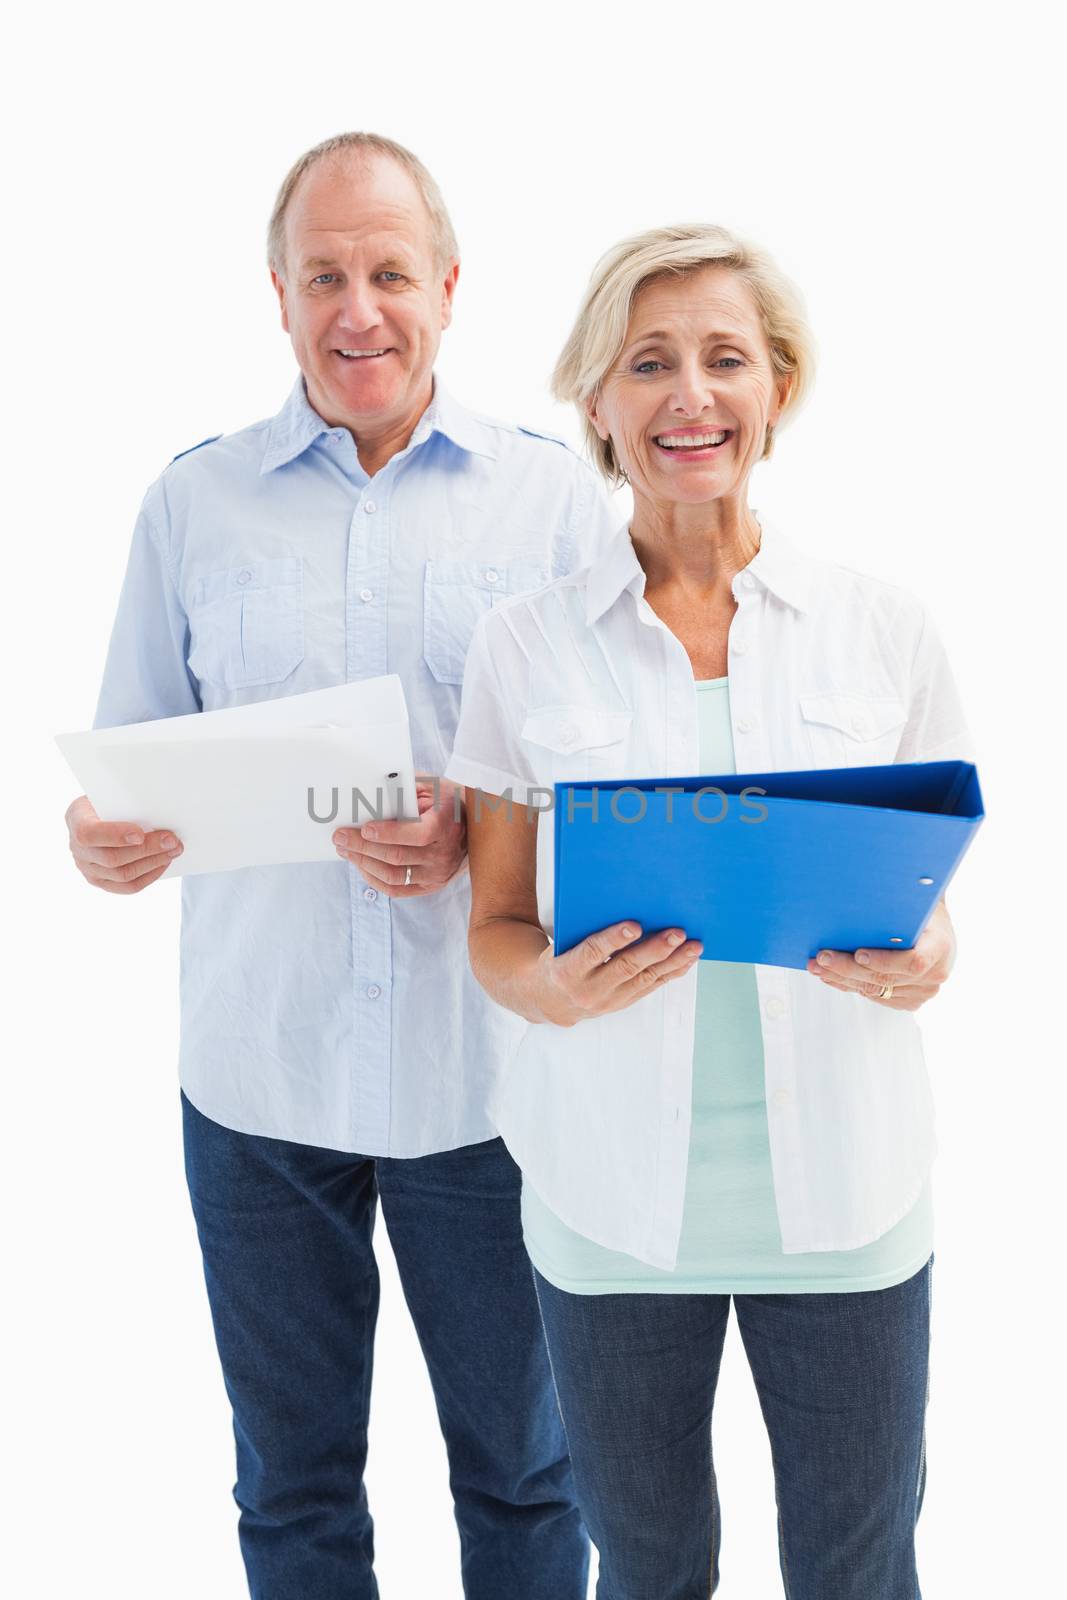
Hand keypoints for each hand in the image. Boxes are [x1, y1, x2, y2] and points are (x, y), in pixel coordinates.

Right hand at [65, 794, 182, 893]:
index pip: (88, 833)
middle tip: (171, 840)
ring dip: (153, 862)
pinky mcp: (101, 881)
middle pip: (112, 858)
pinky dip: (150, 875)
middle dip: (147, 849)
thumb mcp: (112, 792)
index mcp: (76, 819)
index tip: (139, 834)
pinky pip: (128, 886)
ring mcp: (87, 868)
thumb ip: (128, 802)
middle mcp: (76, 847)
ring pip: (122, 875)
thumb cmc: (110, 800)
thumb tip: (159, 811)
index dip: (114, 835)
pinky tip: (164, 862)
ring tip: (174, 850)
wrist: (101, 813)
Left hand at [333, 779, 466, 897]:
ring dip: (363, 863)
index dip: (389, 834)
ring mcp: (437, 874)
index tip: (365, 828)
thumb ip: (407, 788)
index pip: (418, 835)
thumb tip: (373, 789)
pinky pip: (397, 890)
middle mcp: (444, 854)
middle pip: (397, 857)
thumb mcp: (432, 787)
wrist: (474, 828)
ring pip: (393, 876)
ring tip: (344, 850)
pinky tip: (360, 865)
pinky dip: (374, 879)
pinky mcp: (430, 886)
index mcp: (446, 826)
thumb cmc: (446, 802)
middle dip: (363, 847)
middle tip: (340, 837)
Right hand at [535, 921, 702, 1026]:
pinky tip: (686, 960)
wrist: (549, 1000)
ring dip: (672, 962)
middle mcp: (588, 990)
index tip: (635, 925)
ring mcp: (608, 1001)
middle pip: (626, 967)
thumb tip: (621, 903)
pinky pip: (651, 987)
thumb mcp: (560, 944)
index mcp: (566, 970)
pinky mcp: (622, 1004)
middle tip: (677, 933)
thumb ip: (584, 929)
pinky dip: (671, 973)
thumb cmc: (558, 959)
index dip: (614, 939)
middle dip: (655, 949)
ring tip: (693, 946)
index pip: (592, 952)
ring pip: (645, 979)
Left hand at [806, 899, 956, 1011]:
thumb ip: (892, 910)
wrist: (933, 929)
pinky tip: (831, 976)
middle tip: (821, 958)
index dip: (884, 961)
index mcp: (940, 947)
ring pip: (875, 991)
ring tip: (817, 967)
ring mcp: (923, 992)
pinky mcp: (910, 1001)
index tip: (858, 953)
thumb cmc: (917, 910)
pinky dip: (850, 986)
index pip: (913, 961)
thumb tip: (851, 901)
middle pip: (885, 978)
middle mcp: (935, 974)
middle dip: (847, 968)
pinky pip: (875, 997)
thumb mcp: (911, 903)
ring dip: (842, 979)